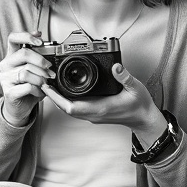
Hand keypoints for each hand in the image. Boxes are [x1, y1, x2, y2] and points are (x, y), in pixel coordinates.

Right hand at [0, 30, 55, 126]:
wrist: (20, 108)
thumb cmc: (28, 88)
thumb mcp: (34, 71)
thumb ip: (38, 60)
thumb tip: (53, 53)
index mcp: (11, 57)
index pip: (13, 39)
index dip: (26, 36)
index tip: (40, 40)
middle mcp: (5, 65)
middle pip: (23, 54)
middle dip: (40, 60)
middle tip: (49, 68)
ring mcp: (5, 79)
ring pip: (26, 72)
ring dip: (41, 78)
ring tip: (46, 83)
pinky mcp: (8, 92)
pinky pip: (27, 86)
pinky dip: (37, 89)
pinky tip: (40, 92)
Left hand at [42, 63, 166, 145]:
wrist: (144, 119)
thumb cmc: (140, 106)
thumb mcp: (135, 88)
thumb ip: (125, 77)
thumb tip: (116, 66)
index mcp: (100, 108)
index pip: (71, 107)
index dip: (57, 97)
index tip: (48, 86)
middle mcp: (94, 114)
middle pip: (65, 108)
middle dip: (53, 96)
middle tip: (43, 82)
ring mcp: (93, 115)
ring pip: (70, 109)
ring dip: (58, 99)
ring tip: (50, 85)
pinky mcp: (95, 113)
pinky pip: (76, 109)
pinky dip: (66, 101)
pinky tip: (64, 92)